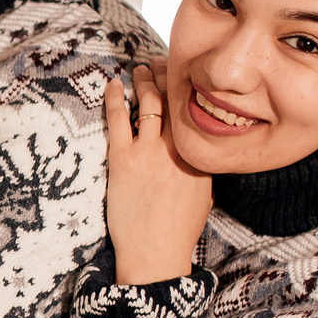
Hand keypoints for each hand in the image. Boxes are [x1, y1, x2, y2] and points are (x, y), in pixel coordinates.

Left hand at [103, 60, 212, 284]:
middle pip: (176, 100)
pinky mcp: (124, 160)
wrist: (155, 255)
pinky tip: (114, 84)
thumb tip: (197, 149)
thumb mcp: (203, 195)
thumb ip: (201, 167)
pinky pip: (118, 119)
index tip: (187, 77)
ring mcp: (151, 153)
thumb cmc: (178, 231)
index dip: (192, 90)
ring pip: (149, 103)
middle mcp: (180, 149)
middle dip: (169, 75)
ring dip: (144, 80)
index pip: (199, 113)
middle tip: (162, 62)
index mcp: (203, 157)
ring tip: (139, 69)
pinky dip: (115, 98)